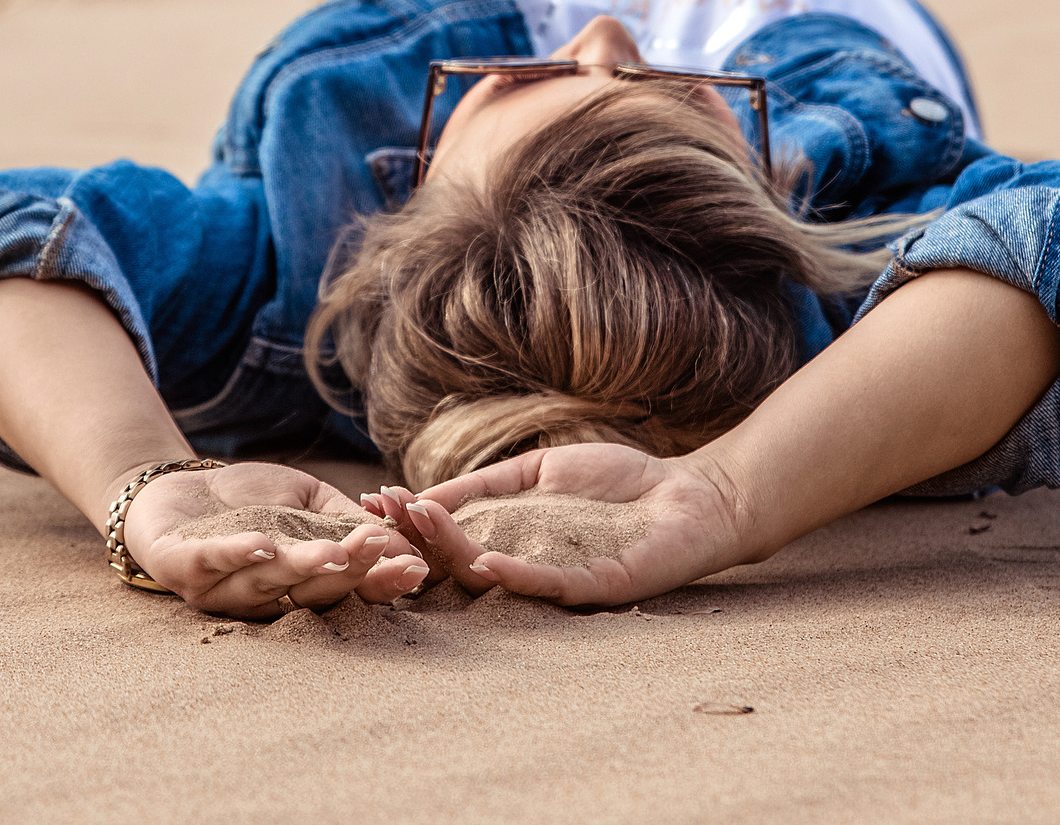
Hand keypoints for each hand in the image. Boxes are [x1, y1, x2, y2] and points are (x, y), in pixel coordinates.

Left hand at [121, 461, 428, 618]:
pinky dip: (237, 554)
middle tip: (382, 552)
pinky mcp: (180, 568)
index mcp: (298, 584)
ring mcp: (220, 587)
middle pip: (313, 591)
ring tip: (335, 552)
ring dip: (302, 567)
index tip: (415, 566)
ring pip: (267, 582)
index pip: (346, 588)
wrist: (173, 486)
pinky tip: (263, 546)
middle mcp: (263, 596)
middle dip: (349, 572)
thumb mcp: (306, 499)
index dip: (379, 580)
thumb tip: (404, 535)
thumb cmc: (248, 498)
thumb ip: (345, 516)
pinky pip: (210, 564)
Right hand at [361, 443, 750, 607]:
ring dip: (454, 553)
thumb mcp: (539, 471)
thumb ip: (486, 485)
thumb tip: (423, 493)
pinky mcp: (595, 589)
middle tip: (384, 513)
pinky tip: (485, 563)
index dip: (409, 521)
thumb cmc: (618, 483)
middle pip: (458, 561)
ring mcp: (557, 581)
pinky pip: (549, 589)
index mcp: (509, 540)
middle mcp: (525, 567)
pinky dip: (515, 577)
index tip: (370, 501)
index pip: (447, 537)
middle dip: (418, 537)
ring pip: (494, 578)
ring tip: (421, 523)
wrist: (689, 493)